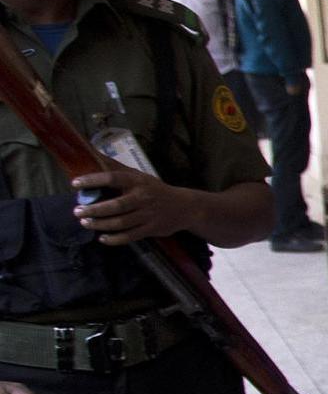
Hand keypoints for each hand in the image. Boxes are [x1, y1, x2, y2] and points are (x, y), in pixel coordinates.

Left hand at [71, 161, 203, 244]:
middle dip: (94, 209)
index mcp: (138, 181)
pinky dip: (115, 239)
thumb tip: (91, 154)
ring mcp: (148, 215)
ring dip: (101, 224)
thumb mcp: (139, 175)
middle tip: (78, 211)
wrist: (185, 207)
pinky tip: (102, 238)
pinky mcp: (151, 229)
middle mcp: (143, 197)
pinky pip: (130, 236)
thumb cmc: (155, 189)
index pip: (113, 178)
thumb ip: (116, 168)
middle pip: (116, 205)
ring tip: (85, 223)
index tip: (75, 183)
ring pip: (121, 222)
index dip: (93, 180)